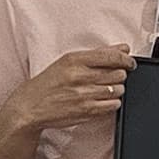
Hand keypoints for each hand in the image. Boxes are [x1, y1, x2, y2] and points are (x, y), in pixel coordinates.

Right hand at [11, 42, 134, 129]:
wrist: (29, 107)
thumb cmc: (47, 84)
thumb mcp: (67, 63)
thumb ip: (97, 54)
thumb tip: (123, 48)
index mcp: (74, 60)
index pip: (112, 56)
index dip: (126, 59)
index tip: (129, 62)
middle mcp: (80, 76)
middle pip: (119, 73)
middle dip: (120, 75)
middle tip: (112, 77)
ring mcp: (84, 94)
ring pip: (119, 89)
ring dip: (117, 89)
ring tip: (103, 89)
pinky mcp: (87, 110)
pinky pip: (114, 105)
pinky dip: (112, 102)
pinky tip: (102, 100)